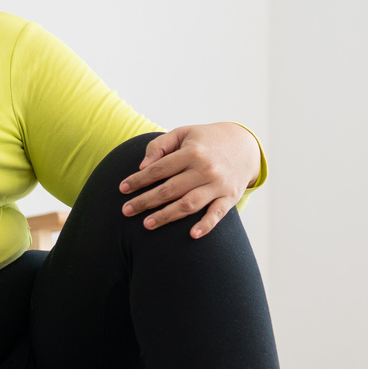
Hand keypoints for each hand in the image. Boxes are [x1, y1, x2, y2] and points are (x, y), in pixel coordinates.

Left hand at [118, 122, 261, 238]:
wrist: (245, 146)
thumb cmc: (206, 141)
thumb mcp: (183, 133)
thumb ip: (160, 146)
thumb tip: (142, 166)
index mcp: (192, 152)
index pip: (159, 169)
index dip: (138, 180)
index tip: (122, 189)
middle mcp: (205, 169)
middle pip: (170, 189)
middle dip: (146, 201)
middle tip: (126, 211)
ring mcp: (219, 185)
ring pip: (189, 204)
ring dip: (167, 216)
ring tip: (147, 225)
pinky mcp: (230, 197)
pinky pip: (217, 214)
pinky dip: (206, 225)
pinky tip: (192, 235)